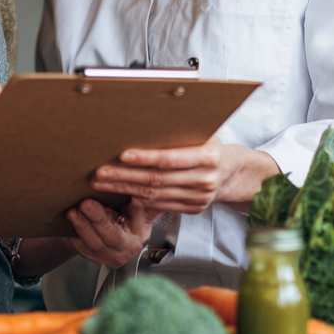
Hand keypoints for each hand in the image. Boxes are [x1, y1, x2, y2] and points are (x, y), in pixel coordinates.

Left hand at [64, 198, 160, 269]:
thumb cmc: (132, 225)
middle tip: (79, 205)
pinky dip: (73, 233)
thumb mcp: (140, 218)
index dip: (99, 219)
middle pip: (97, 241)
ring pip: (86, 245)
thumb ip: (137, 210)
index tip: (89, 203)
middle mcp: (117, 255)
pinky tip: (69, 221)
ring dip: (78, 227)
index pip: (113, 234)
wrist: (123, 239)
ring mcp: (102, 258)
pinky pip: (79, 247)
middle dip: (86, 222)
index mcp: (131, 245)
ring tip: (71, 212)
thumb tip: (136, 198)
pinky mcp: (90, 256)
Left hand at [90, 138, 279, 213]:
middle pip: (157, 179)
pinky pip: (160, 206)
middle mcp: (205, 180)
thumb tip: (143, 124)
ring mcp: (200, 198)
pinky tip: (121, 193)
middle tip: (101, 172)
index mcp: (209, 157)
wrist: (232, 172)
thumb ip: (177, 132)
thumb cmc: (210, 145)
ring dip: (125, 189)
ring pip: (155, 195)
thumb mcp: (201, 132)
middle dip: (125, 176)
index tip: (122, 155)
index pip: (170, 159)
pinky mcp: (193, 209)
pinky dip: (138, 200)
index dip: (145, 158)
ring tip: (103, 183)